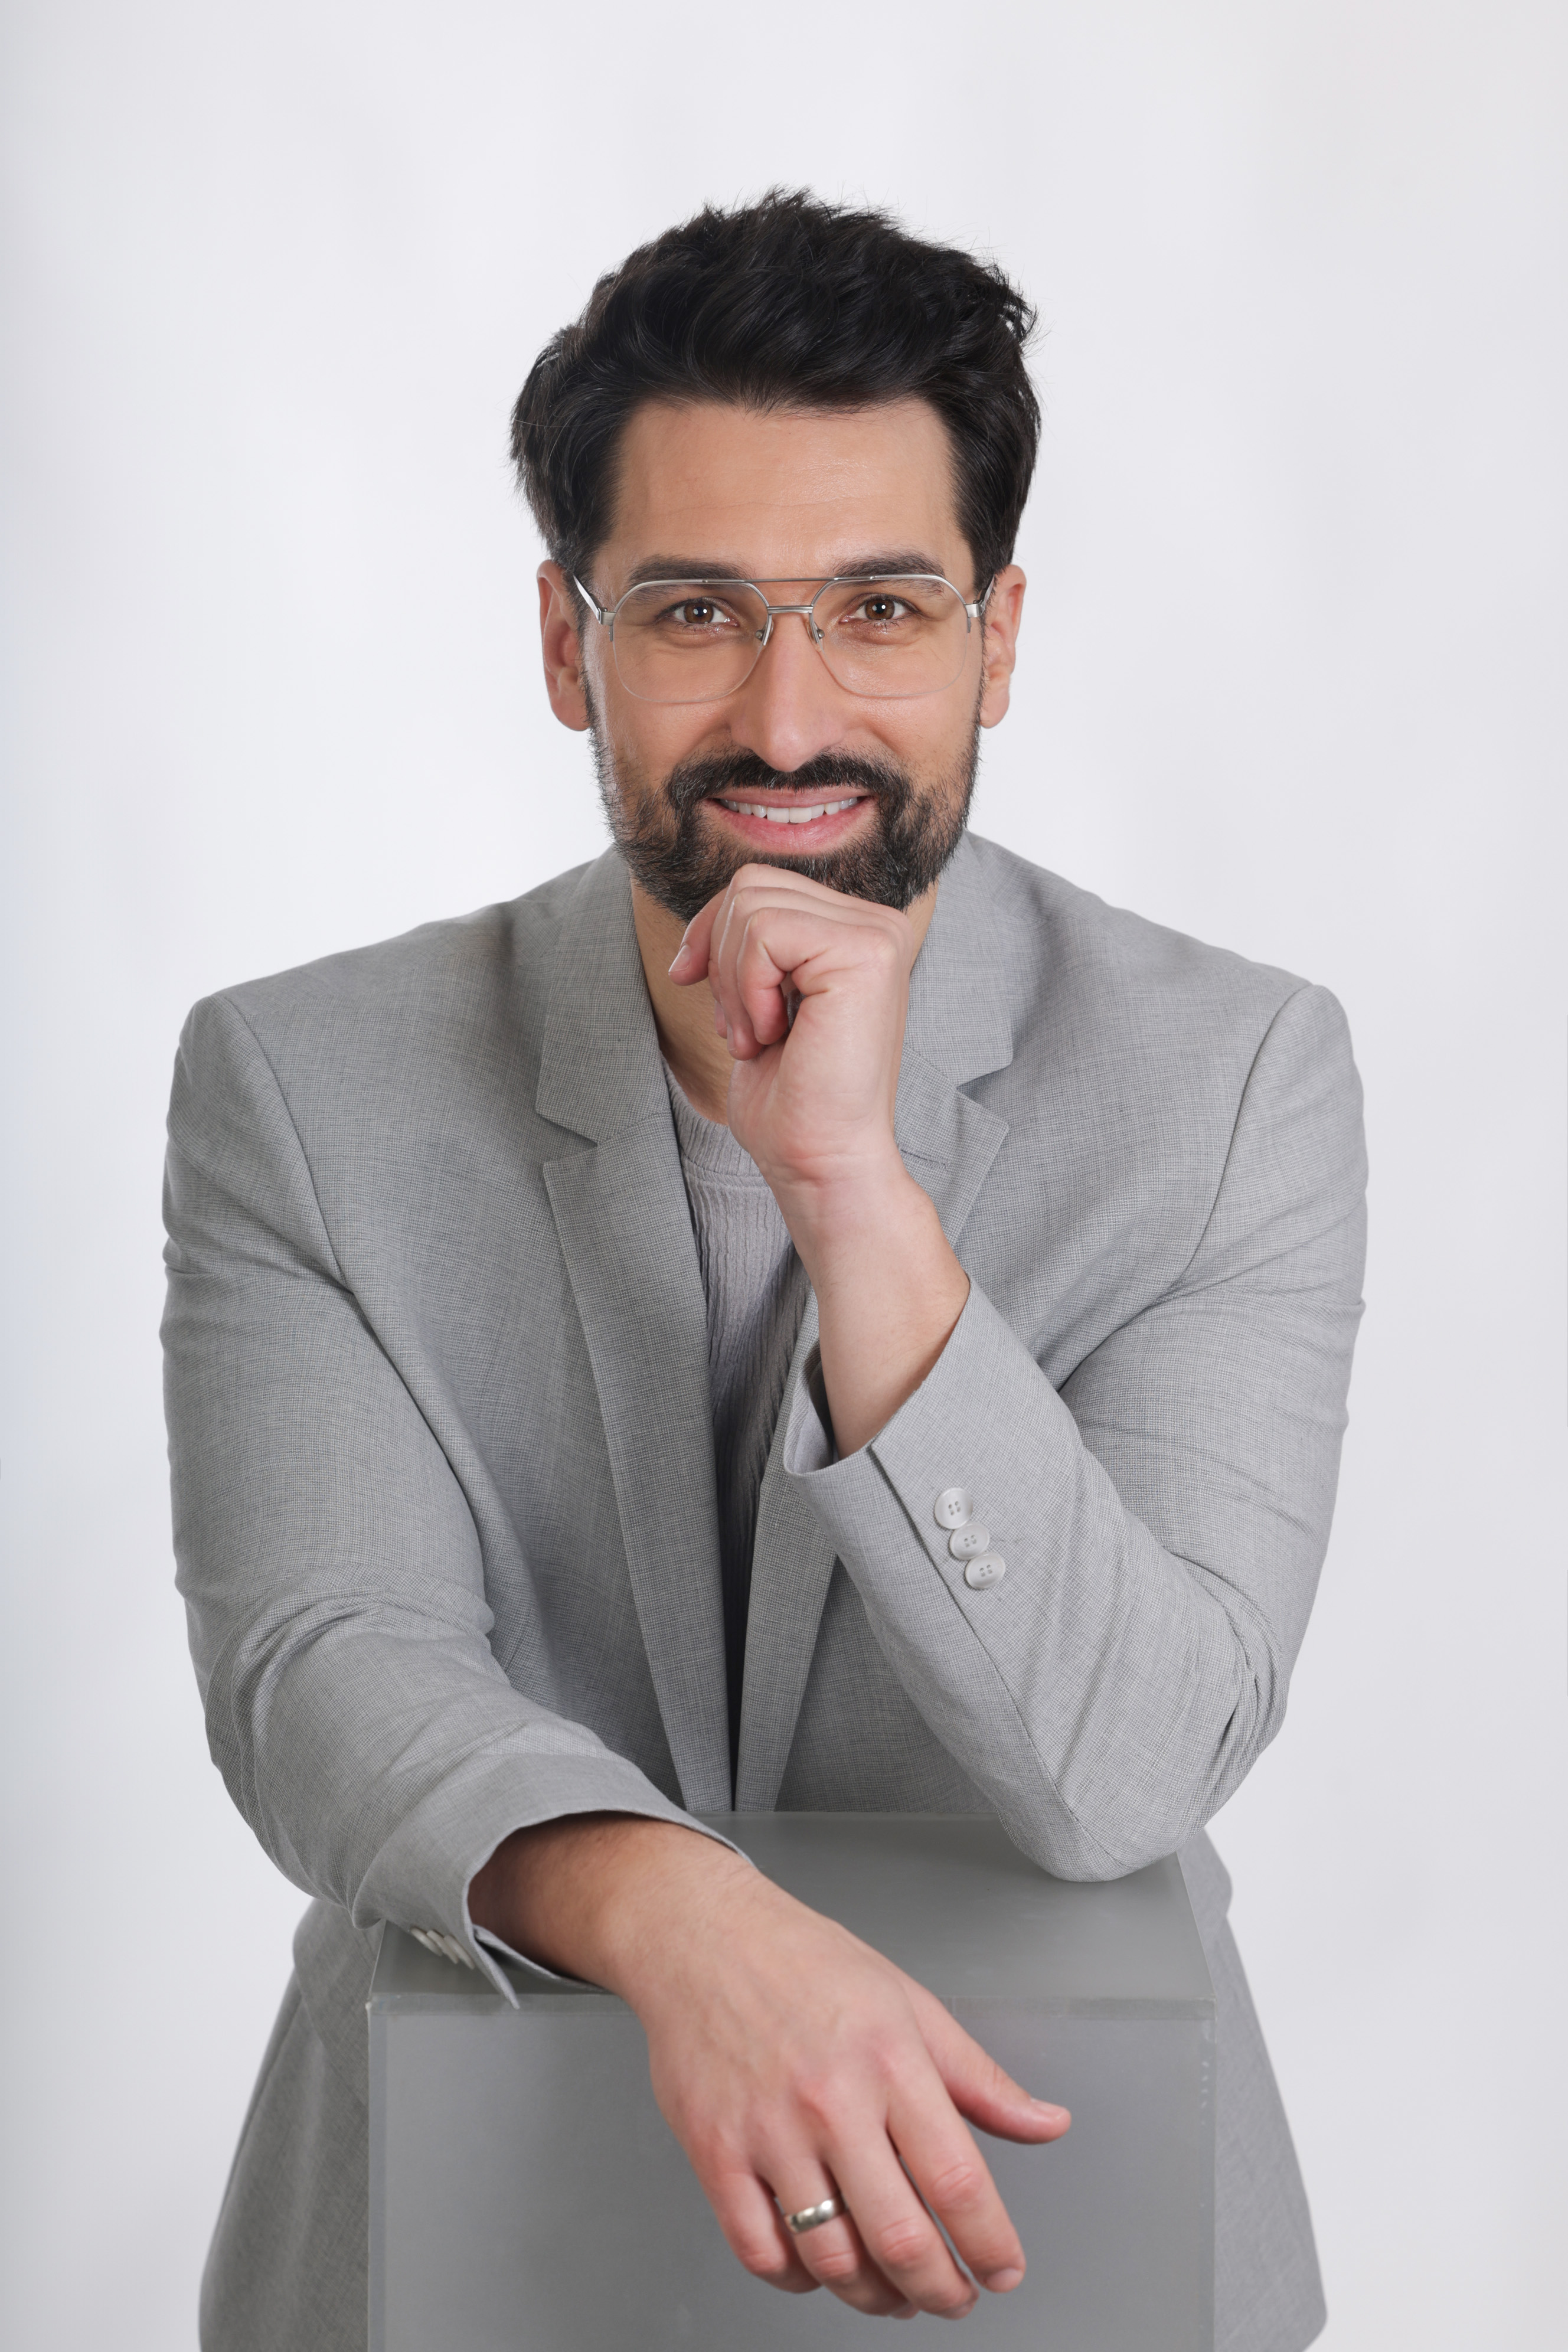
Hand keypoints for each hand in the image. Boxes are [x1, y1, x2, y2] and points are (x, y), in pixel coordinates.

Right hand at [470, 1816, 1069, 2319]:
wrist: (702, 1936)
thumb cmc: (805, 1962)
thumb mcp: (910, 2003)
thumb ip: (980, 2079)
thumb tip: (1047, 2124)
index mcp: (890, 2060)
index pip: (957, 2181)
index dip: (990, 2244)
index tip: (1003, 2270)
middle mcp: (831, 2100)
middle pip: (899, 2238)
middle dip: (940, 2290)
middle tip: (955, 2298)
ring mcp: (767, 2131)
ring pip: (831, 2259)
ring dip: (874, 2296)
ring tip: (894, 2292)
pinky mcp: (713, 2151)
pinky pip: (760, 2251)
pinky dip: (797, 2281)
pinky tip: (819, 2268)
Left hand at [667, 865, 915, 1201]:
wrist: (820, 1160)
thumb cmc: (790, 1098)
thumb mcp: (756, 1001)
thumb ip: (749, 947)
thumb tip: (700, 922)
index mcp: (856, 931)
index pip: (759, 884)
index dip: (710, 933)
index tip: (696, 985)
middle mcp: (877, 923)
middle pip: (750, 884)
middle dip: (718, 957)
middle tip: (742, 1029)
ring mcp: (877, 934)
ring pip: (750, 905)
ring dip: (733, 982)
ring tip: (760, 1037)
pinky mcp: (865, 953)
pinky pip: (764, 931)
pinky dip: (747, 989)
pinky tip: (774, 1034)